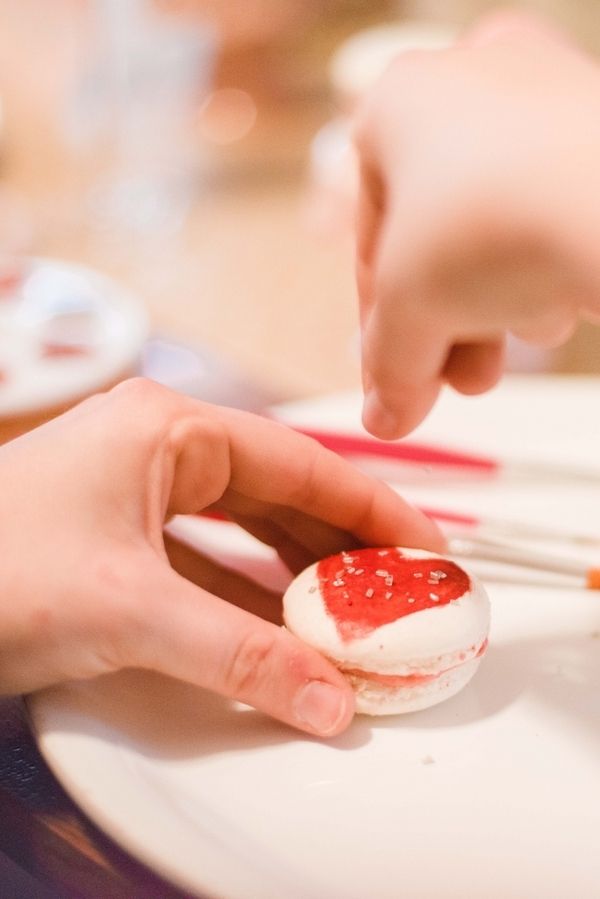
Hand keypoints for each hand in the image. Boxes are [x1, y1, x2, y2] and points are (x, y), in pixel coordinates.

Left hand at [0, 378, 441, 735]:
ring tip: (358, 620)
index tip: (423, 546)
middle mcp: (156, 450)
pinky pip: (206, 566)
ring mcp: (135, 496)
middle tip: (402, 593)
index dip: (370, 505)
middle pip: (279, 496)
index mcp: (165, 428)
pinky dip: (248, 600)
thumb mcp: (129, 610)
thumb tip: (327, 700)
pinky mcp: (118, 543)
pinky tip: (287, 633)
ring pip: (245, 533)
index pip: (299, 462)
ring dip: (298, 579)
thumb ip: (237, 654)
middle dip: (340, 548)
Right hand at [354, 11, 599, 438]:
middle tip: (454, 383)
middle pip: (438, 243)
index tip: (389, 387)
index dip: (376, 330)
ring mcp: (547, 100)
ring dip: (495, 308)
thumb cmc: (497, 224)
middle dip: (445, 327)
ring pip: (498, 234)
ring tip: (512, 345)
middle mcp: (472, 82)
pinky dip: (547, 269)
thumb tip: (384, 418)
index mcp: (398, 104)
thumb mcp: (410, 310)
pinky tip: (557, 303)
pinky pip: (553, 217)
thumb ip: (389, 365)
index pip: (371, 242)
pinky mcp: (599, 134)